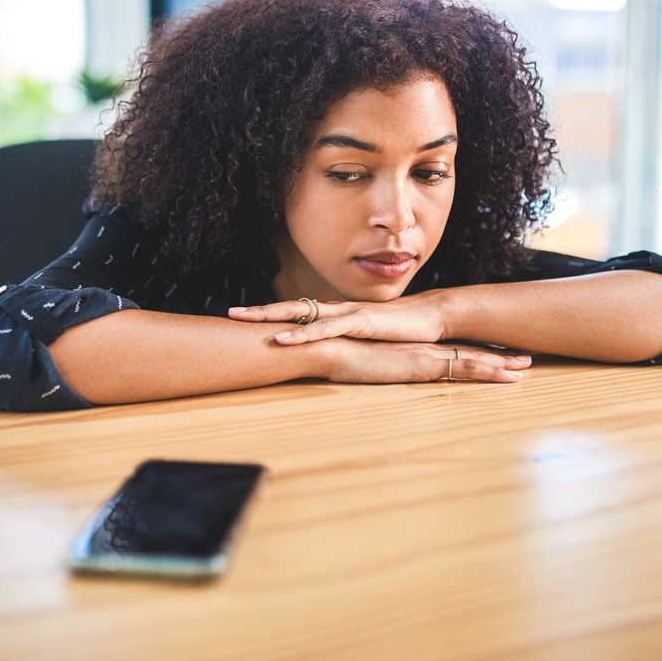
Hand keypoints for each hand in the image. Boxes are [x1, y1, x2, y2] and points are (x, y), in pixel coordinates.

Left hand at [228, 290, 449, 344]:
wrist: (430, 318)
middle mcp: (335, 310)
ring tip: (243, 319)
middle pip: (289, 307)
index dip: (270, 314)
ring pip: (300, 314)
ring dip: (270, 317)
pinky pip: (323, 329)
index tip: (244, 317)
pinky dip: (300, 335)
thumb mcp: (365, 339)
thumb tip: (328, 354)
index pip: (295, 311)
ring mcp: (345, 314)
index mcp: (335, 314)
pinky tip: (280, 340)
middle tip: (230, 313)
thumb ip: (346, 343)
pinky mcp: (358, 323)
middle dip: (259, 311)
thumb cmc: (398, 331)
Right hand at [317, 337, 530, 383]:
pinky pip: (467, 368)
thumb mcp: (362, 367)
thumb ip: (374, 369)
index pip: (450, 351)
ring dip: (503, 363)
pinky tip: (510, 376)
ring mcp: (427, 355)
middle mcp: (424, 349)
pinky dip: (491, 371)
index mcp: (412, 351)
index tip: (494, 355)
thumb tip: (372, 376)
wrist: (330, 347)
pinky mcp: (426, 364)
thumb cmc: (338, 358)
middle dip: (498, 355)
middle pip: (469, 352)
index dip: (474, 353)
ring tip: (526, 366)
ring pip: (475, 360)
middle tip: (523, 357)